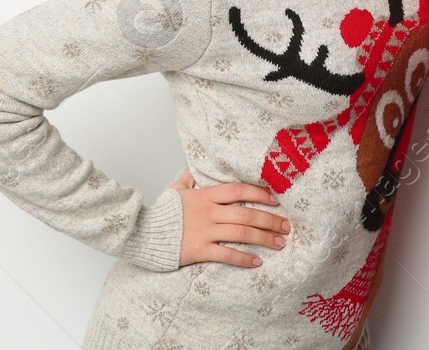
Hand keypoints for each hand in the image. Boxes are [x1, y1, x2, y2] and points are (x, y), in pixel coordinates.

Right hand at [172, 168, 289, 267]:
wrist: (142, 233)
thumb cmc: (162, 212)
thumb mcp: (175, 190)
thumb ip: (189, 177)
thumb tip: (196, 166)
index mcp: (205, 195)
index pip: (238, 191)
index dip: (260, 194)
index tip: (276, 200)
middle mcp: (208, 212)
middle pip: (246, 214)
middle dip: (270, 220)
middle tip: (286, 226)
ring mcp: (205, 231)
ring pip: (241, 234)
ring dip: (264, 238)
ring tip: (279, 243)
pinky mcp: (200, 250)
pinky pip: (226, 254)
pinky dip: (243, 258)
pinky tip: (257, 262)